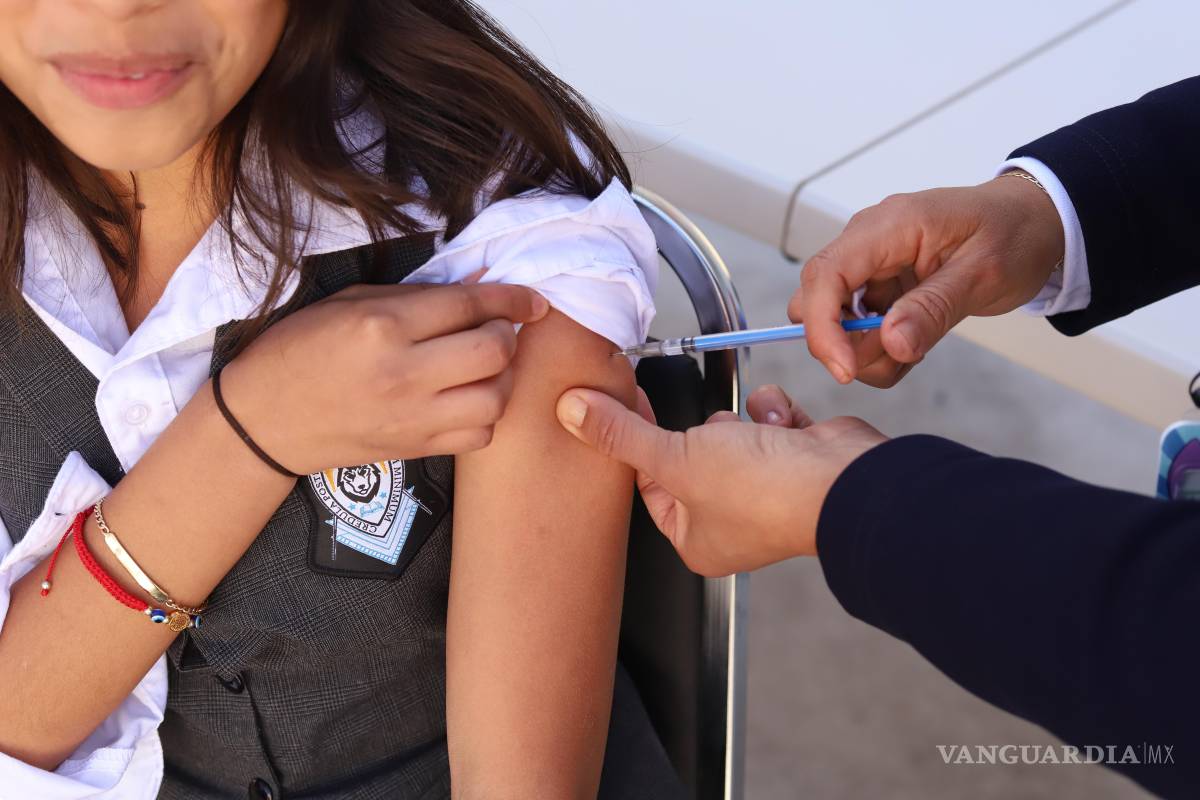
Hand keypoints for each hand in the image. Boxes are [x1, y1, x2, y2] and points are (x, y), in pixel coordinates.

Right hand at [221, 281, 549, 473]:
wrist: (263, 421)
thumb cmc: (300, 349)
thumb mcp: (351, 302)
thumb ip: (417, 295)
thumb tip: (479, 285)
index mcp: (384, 326)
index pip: (469, 305)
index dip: (511, 298)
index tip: (533, 300)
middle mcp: (405, 372)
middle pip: (493, 350)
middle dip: (507, 334)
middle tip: (496, 328)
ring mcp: (413, 416)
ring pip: (496, 397)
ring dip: (504, 377)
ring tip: (486, 365)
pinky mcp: (416, 448)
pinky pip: (479, 435)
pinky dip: (487, 415)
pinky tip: (470, 398)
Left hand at [555, 384, 886, 575]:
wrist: (846, 483)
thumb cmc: (765, 493)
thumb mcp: (676, 459)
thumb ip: (622, 435)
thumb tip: (572, 412)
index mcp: (696, 538)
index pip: (648, 482)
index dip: (636, 440)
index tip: (625, 401)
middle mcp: (730, 520)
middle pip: (689, 453)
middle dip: (701, 431)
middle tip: (709, 431)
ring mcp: (766, 489)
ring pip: (730, 431)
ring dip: (740, 420)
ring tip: (753, 434)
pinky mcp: (796, 459)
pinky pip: (768, 419)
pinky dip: (775, 413)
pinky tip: (785, 426)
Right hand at [791, 175, 1064, 386]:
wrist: (1033, 221)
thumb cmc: (1014, 233)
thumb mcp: (984, 274)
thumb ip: (934, 309)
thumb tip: (891, 343)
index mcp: (890, 226)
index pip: (826, 275)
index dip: (823, 327)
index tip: (845, 370)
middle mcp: (867, 241)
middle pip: (816, 301)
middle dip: (846, 344)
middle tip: (900, 357)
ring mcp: (869, 265)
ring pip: (834, 322)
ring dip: (866, 351)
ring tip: (919, 347)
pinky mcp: (877, 286)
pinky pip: (856, 327)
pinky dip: (878, 348)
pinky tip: (915, 339)